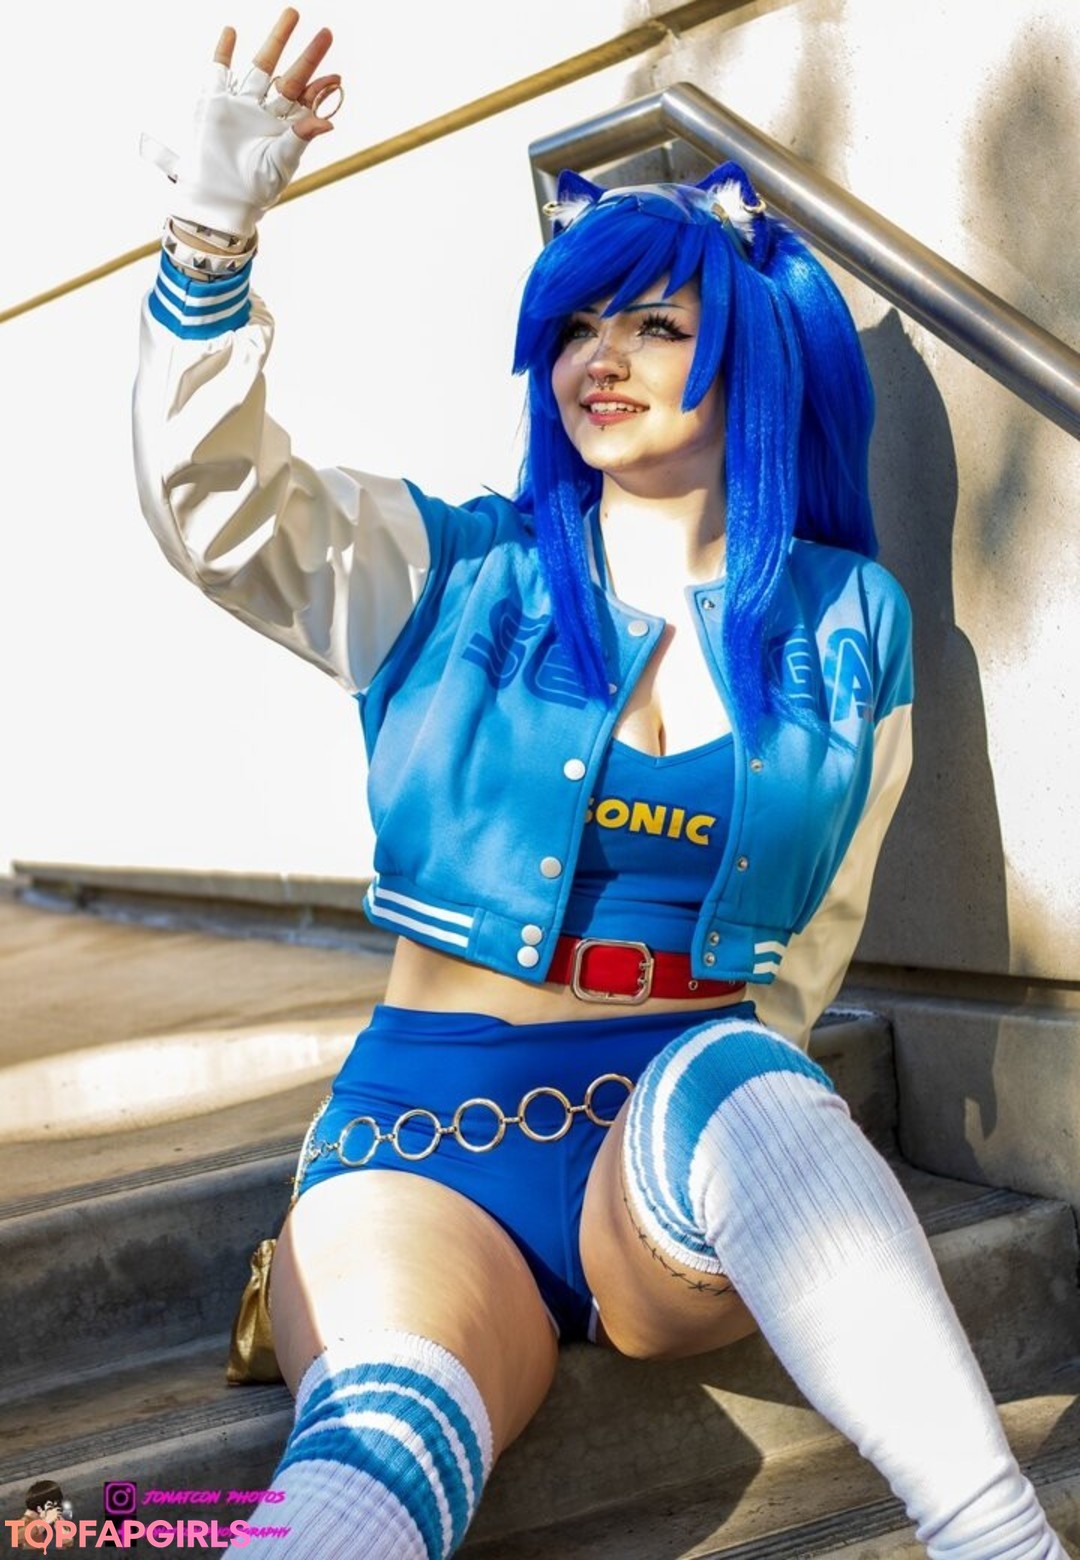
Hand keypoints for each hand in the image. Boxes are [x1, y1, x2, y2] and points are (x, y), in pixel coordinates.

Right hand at [141, 8, 340, 238]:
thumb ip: (301, 137)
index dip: (321, 86)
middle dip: (307, 54)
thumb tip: (328, 121)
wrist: (219, 200)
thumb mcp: (281, 163)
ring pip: (261, 65)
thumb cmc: (254, 189)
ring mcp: (241, 104)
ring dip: (276, 41)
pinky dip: (224, 52)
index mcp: (285, 128)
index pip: (307, 100)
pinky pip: (220, 71)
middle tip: (326, 32)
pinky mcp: (215, 102)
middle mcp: (266, 111)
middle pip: (290, 76)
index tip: (337, 76)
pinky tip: (232, 32)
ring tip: (293, 15)